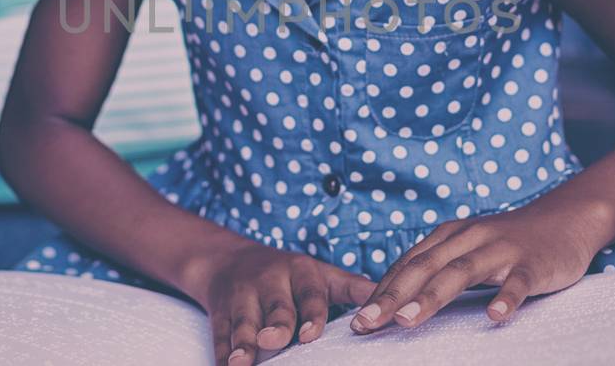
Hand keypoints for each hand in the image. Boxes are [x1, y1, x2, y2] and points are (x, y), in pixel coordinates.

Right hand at [187, 243, 376, 364]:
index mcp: (302, 273)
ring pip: (243, 322)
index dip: (312, 313)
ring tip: (242, 362)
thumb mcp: (323, 275)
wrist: (229, 260)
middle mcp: (271, 282)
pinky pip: (219, 334)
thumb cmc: (291, 276)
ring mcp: (242, 298)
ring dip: (243, 343)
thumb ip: (355, 290)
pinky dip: (221, 353)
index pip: (311, 293)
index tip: (312, 334)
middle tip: (276, 340)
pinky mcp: (219, 313)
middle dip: (277, 325)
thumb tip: (395, 303)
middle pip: (276, 307)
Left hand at [349, 198, 610, 332]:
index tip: (356, 320)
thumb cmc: (508, 243)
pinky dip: (505, 297)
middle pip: (423, 268)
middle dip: (391, 297)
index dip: (379, 292)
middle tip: (365, 324)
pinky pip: (517, 281)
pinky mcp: (532, 263)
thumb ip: (435, 269)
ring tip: (407, 320)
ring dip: (431, 296)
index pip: (406, 266)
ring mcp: (501, 249)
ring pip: (461, 272)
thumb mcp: (466, 249)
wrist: (566, 219)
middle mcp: (469, 238)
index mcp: (448, 237)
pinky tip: (494, 316)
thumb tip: (394, 300)